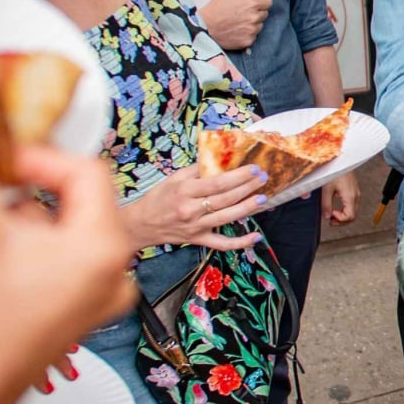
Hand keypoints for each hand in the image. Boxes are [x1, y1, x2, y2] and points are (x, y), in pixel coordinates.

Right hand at [0, 87, 135, 403]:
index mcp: (105, 247)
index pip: (85, 171)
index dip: (36, 157)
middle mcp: (111, 275)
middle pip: (73, 202)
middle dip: (23, 192)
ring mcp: (92, 301)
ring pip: (60, 235)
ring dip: (18, 223)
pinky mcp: (68, 320)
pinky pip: (54, 267)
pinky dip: (21, 254)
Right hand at [122, 165, 267, 249]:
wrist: (140, 225)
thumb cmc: (158, 198)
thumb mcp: (174, 178)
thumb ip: (197, 169)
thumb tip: (220, 159)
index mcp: (185, 191)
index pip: (217, 183)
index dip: (238, 176)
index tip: (254, 168)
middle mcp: (191, 209)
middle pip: (225, 199)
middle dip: (247, 187)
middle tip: (264, 178)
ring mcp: (196, 227)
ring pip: (227, 218)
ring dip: (247, 208)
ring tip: (263, 198)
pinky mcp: (198, 239)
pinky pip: (221, 244)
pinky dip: (240, 243)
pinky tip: (255, 237)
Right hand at [198, 0, 271, 49]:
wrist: (203, 28)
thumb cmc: (214, 10)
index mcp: (251, 4)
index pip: (268, 2)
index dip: (261, 2)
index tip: (253, 4)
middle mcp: (254, 18)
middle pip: (264, 14)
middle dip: (256, 12)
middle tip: (242, 13)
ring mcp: (252, 30)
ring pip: (259, 26)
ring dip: (253, 24)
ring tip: (238, 22)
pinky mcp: (248, 41)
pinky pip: (253, 36)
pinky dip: (247, 34)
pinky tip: (236, 31)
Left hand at [321, 171, 358, 225]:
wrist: (340, 160)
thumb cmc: (334, 171)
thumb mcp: (326, 189)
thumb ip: (326, 204)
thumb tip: (326, 216)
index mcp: (350, 196)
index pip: (350, 216)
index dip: (339, 219)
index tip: (330, 215)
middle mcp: (356, 196)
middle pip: (353, 217)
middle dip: (341, 221)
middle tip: (330, 221)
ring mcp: (356, 194)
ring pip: (354, 212)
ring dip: (343, 217)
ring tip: (332, 215)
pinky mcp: (355, 191)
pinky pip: (353, 206)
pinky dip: (345, 211)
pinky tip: (337, 209)